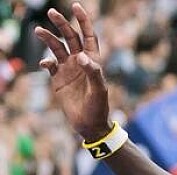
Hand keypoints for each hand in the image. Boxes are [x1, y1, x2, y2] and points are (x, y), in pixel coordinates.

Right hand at [33, 2, 110, 141]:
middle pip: (70, 37)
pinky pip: (49, 64)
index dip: (83, 21)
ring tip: (38, 30)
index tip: (76, 6)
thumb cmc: (99, 107)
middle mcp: (80, 61)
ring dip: (48, 38)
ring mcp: (68, 69)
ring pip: (57, 47)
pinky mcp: (58, 79)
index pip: (88, 36)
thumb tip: (82, 57)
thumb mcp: (99, 90)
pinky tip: (45, 63)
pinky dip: (45, 60)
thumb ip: (93, 72)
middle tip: (52, 12)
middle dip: (62, 24)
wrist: (89, 124)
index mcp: (93, 60)